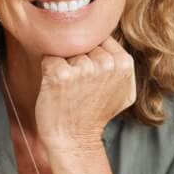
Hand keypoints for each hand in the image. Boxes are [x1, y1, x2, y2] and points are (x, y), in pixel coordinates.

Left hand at [35, 36, 135, 152]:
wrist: (75, 138)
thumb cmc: (97, 113)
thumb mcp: (125, 89)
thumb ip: (122, 62)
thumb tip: (112, 34)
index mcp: (124, 63)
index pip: (101, 38)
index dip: (93, 54)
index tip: (93, 76)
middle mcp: (106, 63)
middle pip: (83, 42)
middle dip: (78, 57)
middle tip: (80, 84)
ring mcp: (83, 68)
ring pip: (67, 49)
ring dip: (64, 64)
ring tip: (70, 87)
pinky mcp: (59, 74)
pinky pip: (49, 57)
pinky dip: (49, 69)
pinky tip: (57, 87)